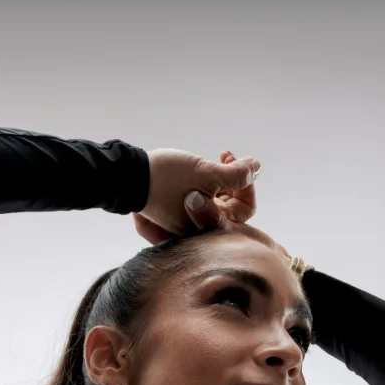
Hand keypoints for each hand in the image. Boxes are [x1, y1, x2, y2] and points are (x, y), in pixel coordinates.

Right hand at [135, 148, 260, 243]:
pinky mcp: (179, 208)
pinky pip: (204, 196)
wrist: (128, 177)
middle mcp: (198, 227)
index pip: (243, 210)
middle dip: (235, 178)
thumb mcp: (205, 173)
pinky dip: (208, 180)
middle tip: (227, 157)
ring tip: (218, 157)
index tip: (241, 165)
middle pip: (232, 204)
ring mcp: (188, 218)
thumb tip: (257, 168)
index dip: (247, 186)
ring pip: (219, 198)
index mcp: (205, 227)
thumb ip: (236, 175)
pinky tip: (203, 164)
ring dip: (223, 176)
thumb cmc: (165, 177)